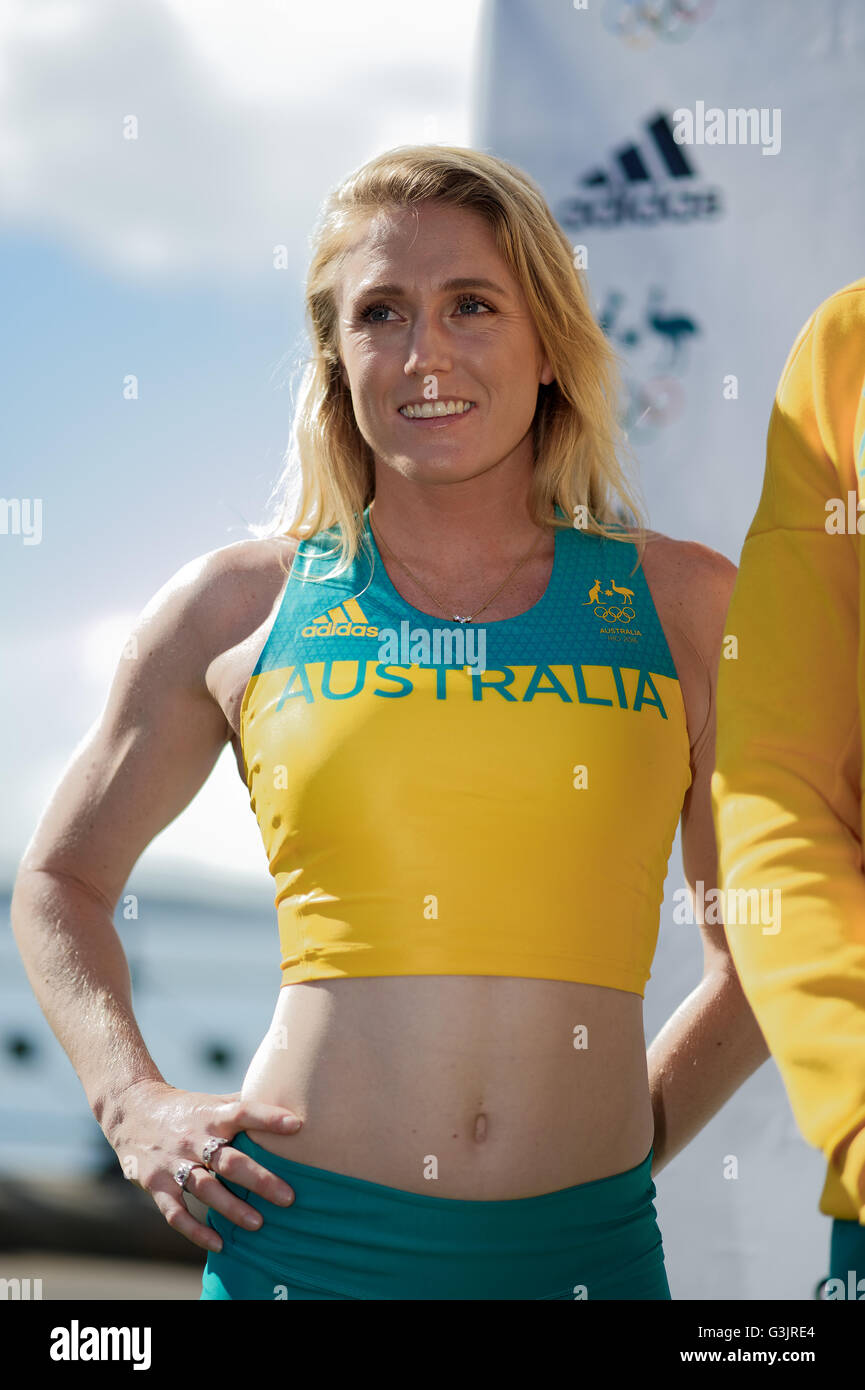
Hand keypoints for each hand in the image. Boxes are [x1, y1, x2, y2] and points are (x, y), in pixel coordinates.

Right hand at [104, 1078, 301, 1252]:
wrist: (131, 1111)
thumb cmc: (186, 1109)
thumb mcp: (212, 1102)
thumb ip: (244, 1106)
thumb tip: (286, 1099)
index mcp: (211, 1115)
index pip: (243, 1112)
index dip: (269, 1118)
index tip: (297, 1126)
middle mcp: (193, 1138)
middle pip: (229, 1160)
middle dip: (259, 1180)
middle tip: (289, 1197)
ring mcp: (173, 1163)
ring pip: (205, 1188)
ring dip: (231, 1208)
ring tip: (258, 1224)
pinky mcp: (156, 1184)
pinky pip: (176, 1213)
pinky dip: (195, 1230)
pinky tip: (219, 1243)